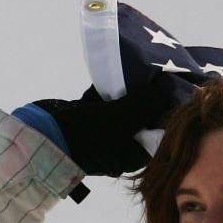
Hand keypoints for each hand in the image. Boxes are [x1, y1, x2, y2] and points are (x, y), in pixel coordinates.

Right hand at [35, 76, 175, 176]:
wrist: (41, 136)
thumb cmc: (85, 135)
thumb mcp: (120, 118)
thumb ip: (144, 104)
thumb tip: (167, 90)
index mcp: (132, 154)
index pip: (160, 134)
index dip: (170, 115)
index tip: (181, 94)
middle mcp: (120, 144)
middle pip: (143, 118)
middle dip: (152, 98)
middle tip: (167, 76)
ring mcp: (103, 130)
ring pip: (124, 106)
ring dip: (133, 89)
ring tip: (148, 68)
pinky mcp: (88, 116)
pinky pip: (106, 99)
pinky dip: (112, 86)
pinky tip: (122, 68)